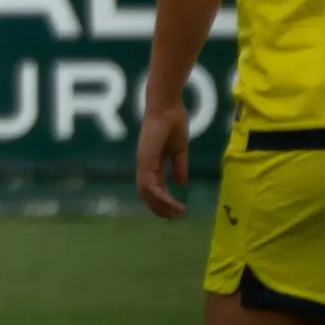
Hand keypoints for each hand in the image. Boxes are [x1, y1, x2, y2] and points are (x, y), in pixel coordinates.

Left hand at [135, 99, 190, 217]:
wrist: (167, 106)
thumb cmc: (173, 123)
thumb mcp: (179, 149)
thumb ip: (179, 166)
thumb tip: (181, 183)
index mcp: (151, 162)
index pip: (152, 187)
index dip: (162, 201)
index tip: (176, 210)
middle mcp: (144, 164)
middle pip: (146, 193)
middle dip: (160, 208)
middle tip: (175, 217)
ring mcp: (143, 161)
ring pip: (146, 191)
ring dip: (161, 205)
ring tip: (176, 213)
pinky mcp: (146, 158)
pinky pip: (149, 181)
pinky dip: (160, 195)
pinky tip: (172, 202)